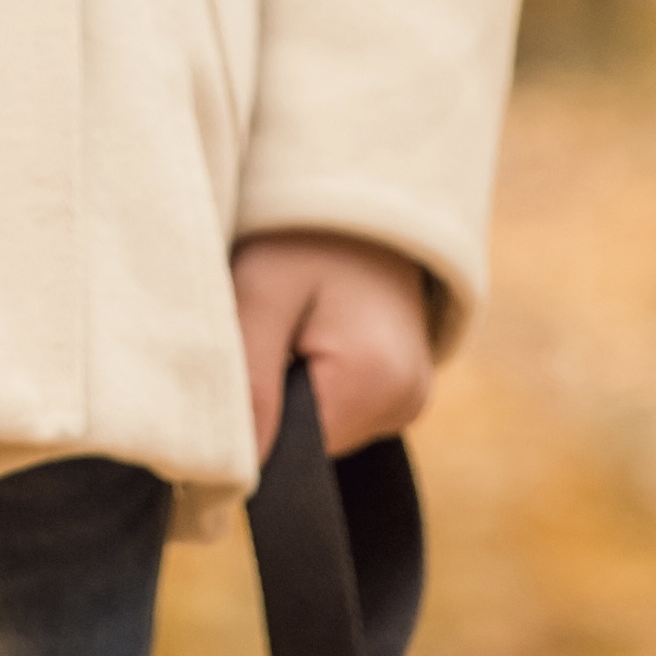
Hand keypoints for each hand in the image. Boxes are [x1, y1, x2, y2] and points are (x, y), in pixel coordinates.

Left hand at [233, 233, 437, 467]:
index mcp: (375, 382)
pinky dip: (324, 383)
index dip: (259, 417)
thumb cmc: (303, 229)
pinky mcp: (409, 393)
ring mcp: (414, 400)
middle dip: (282, 399)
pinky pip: (349, 412)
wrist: (366, 182)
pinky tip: (322, 335)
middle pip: (315, 444)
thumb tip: (242, 473)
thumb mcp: (260, 291)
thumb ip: (249, 385)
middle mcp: (407, 402)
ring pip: (330, 430)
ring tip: (299, 324)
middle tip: (274, 327)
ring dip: (301, 389)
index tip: (249, 356)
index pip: (296, 452)